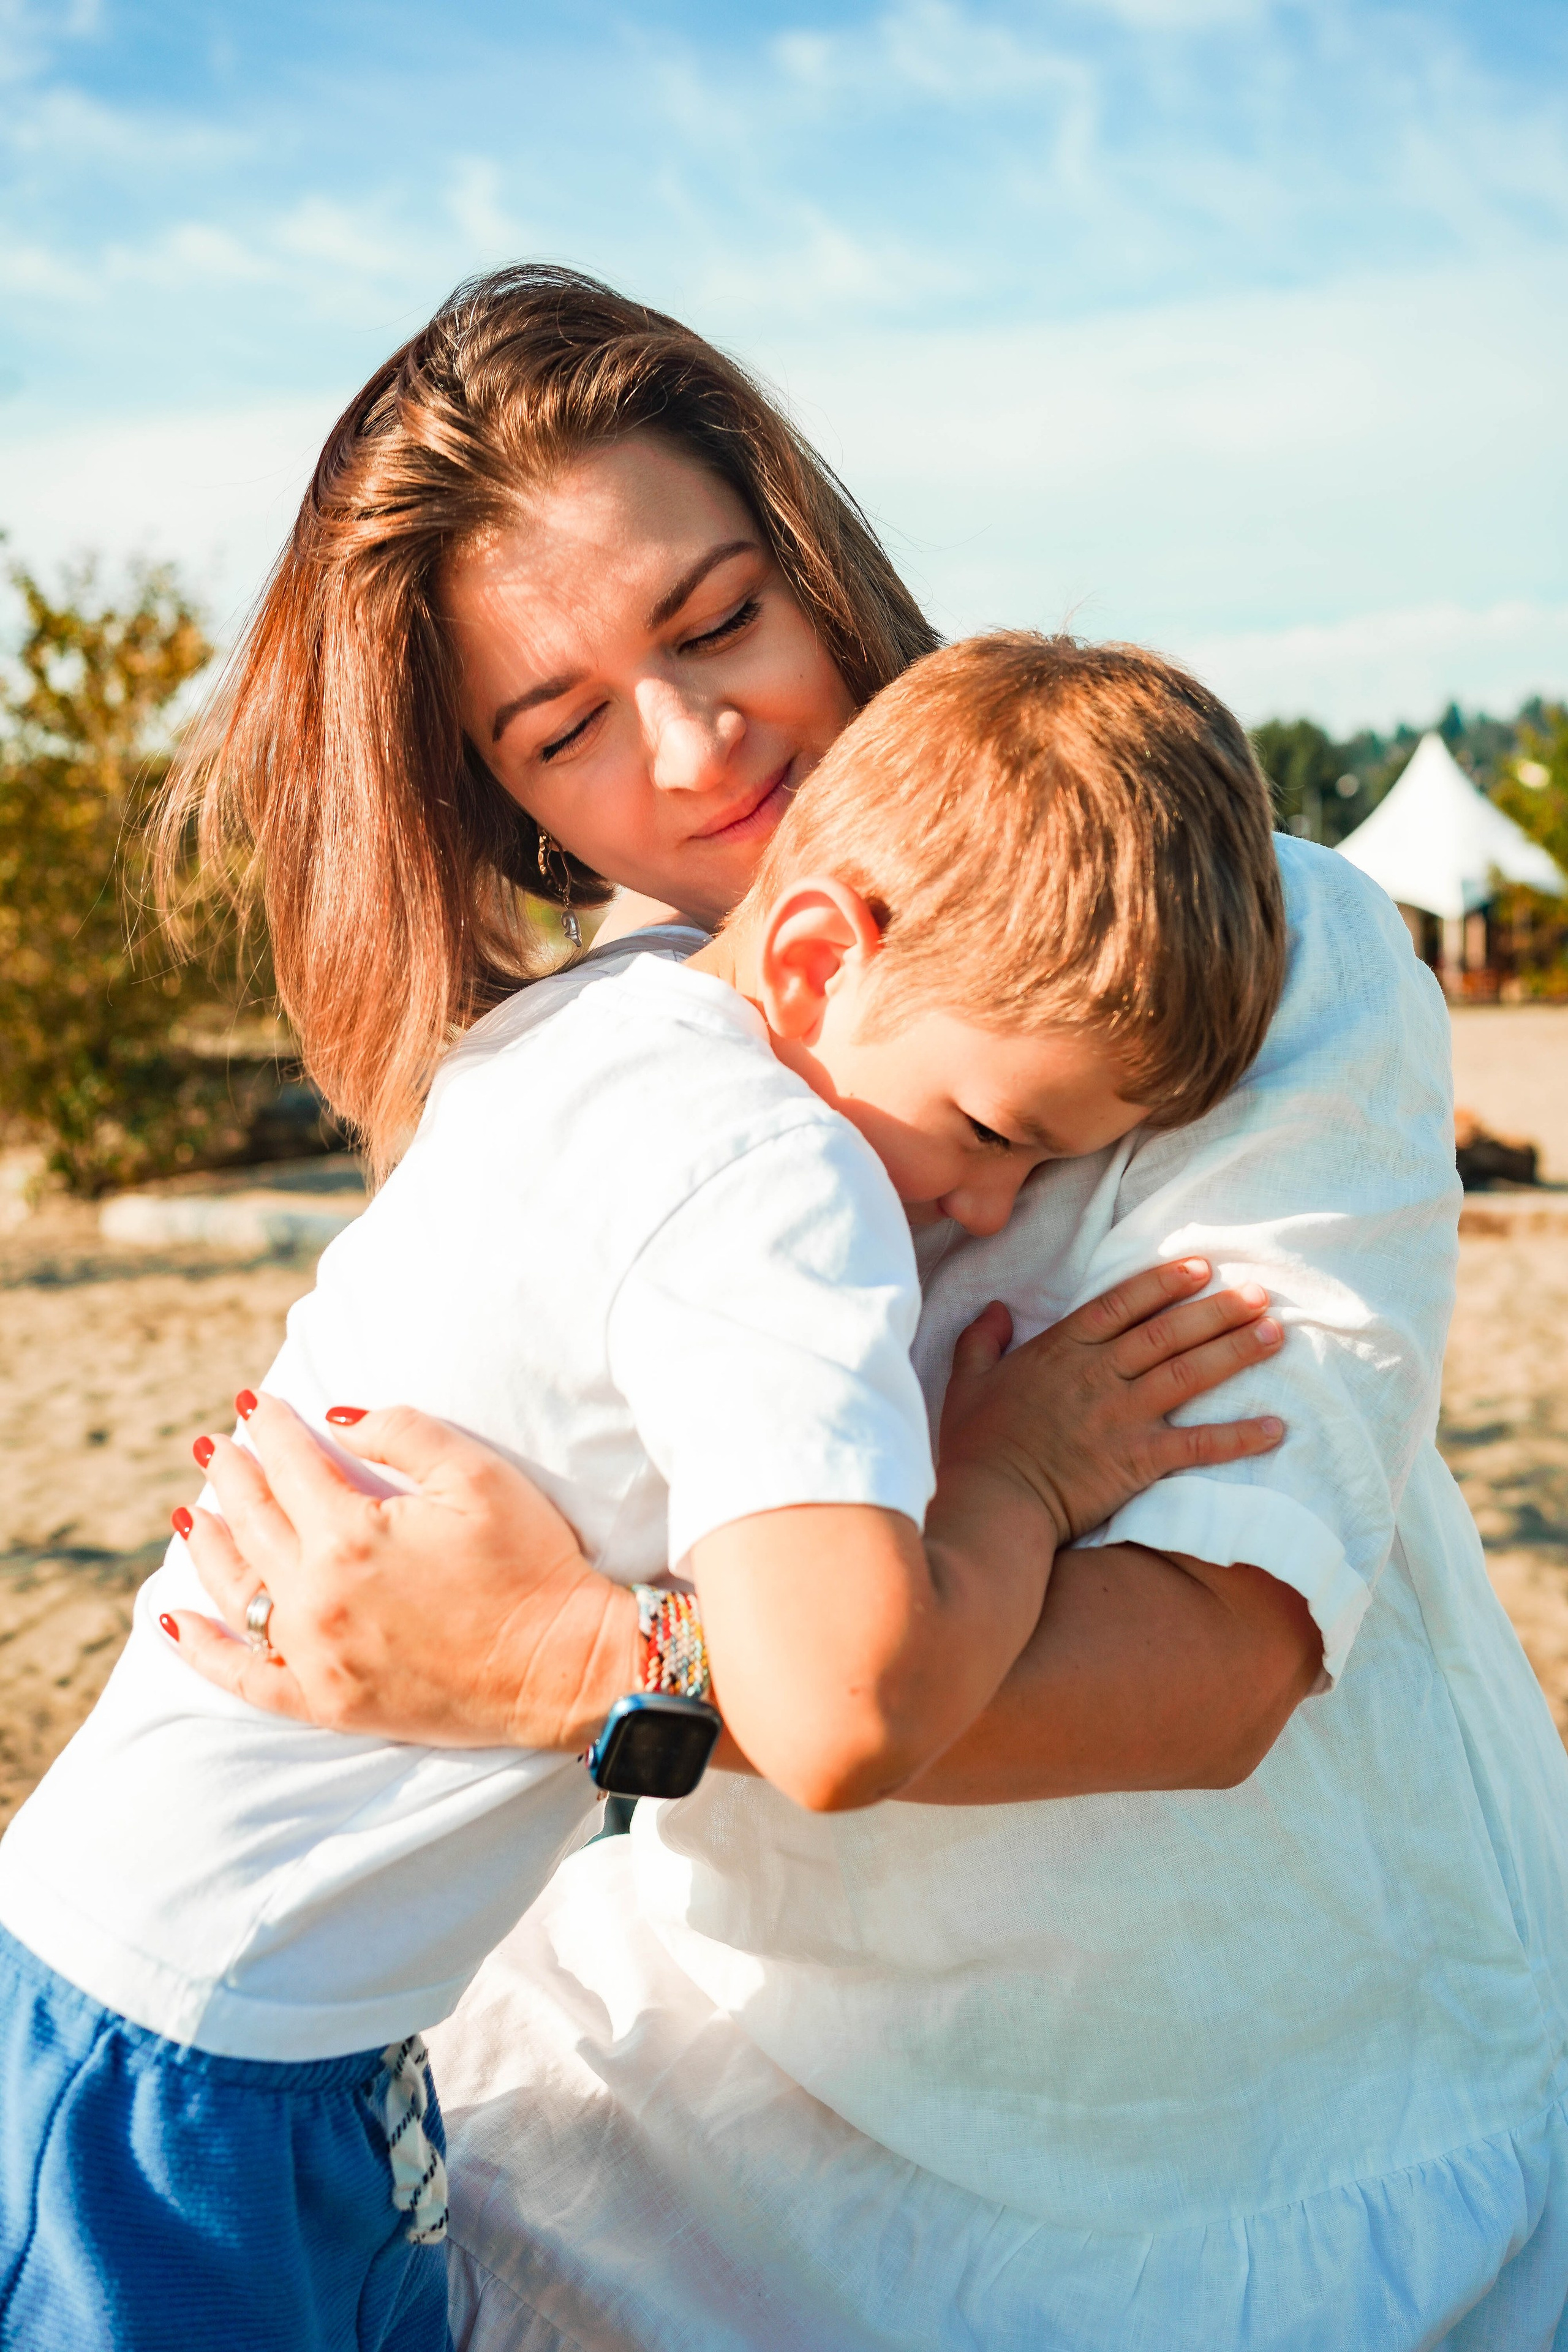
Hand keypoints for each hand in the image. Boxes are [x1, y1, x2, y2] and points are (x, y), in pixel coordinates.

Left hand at [165, 1394, 639, 1749]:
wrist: (560, 1664)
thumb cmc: (530, 1562)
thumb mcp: (476, 1475)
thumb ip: (403, 1433)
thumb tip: (335, 1418)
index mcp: (351, 1534)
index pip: (290, 1464)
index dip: (269, 1426)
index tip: (254, 1403)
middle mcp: (319, 1597)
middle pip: (253, 1521)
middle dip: (231, 1475)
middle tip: (215, 1448)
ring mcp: (317, 1656)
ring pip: (237, 1591)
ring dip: (207, 1545)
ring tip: (190, 1513)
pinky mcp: (327, 1702)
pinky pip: (244, 1677)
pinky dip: (202, 1649)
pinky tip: (173, 1620)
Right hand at [937, 1257, 1282, 1545]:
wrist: (992, 1503)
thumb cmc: (975, 1447)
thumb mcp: (967, 1382)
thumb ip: (981, 1340)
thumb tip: (997, 1309)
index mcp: (1061, 1350)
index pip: (1122, 1304)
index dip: (1164, 1282)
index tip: (1201, 1267)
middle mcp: (1099, 1375)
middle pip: (1169, 1331)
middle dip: (1218, 1309)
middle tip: (1259, 1293)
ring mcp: (1122, 1416)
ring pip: (1190, 1374)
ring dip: (1237, 1351)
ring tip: (1275, 1333)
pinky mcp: (1138, 1460)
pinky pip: (1198, 1445)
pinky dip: (1239, 1437)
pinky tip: (1275, 1427)